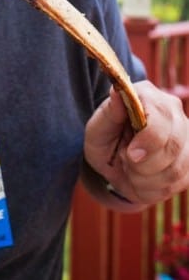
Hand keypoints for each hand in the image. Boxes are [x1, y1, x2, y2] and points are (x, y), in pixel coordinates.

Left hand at [84, 80, 188, 205]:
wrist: (113, 160)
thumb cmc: (105, 138)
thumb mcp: (98, 126)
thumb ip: (109, 111)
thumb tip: (116, 90)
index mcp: (149, 96)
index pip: (162, 118)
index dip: (149, 140)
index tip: (131, 154)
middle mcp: (174, 113)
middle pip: (173, 146)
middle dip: (144, 164)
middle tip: (125, 161)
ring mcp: (186, 138)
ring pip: (176, 170)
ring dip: (146, 178)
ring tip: (130, 168)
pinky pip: (178, 184)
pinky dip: (153, 188)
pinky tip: (140, 178)